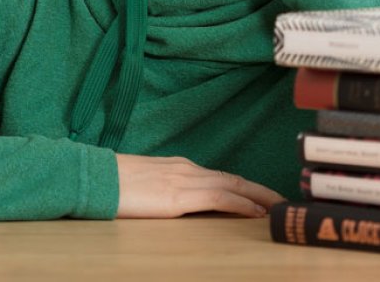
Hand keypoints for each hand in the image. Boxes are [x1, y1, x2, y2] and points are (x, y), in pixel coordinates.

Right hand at [115, 153, 283, 217]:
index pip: (219, 177)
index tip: (262, 197)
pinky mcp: (178, 196)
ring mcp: (183, 181)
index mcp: (177, 167)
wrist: (95, 177)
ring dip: (259, 196)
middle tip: (284, 201)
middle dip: (260, 190)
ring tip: (280, 207)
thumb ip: (163, 189)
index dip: (243, 187)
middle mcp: (186, 170)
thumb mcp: (144, 185)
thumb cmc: (113, 184)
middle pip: (232, 179)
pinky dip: (241, 203)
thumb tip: (172, 202)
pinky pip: (219, 198)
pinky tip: (256, 212)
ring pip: (232, 186)